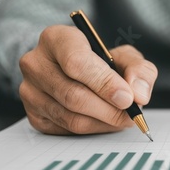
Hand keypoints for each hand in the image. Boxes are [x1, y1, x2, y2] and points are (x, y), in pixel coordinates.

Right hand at [19, 25, 157, 133]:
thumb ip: (139, 70)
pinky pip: (67, 131)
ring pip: (71, 117)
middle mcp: (36, 63)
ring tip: (122, 117)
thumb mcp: (125, 57)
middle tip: (131, 114)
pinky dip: (94, 129)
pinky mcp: (34, 115)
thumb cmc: (102, 62)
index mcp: (56, 39)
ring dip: (104, 122)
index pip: (76, 63)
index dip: (105, 83)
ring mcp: (30, 91)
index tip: (127, 98)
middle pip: (73, 95)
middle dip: (109, 110)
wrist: (78, 74)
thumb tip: (139, 94)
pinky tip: (105, 121)